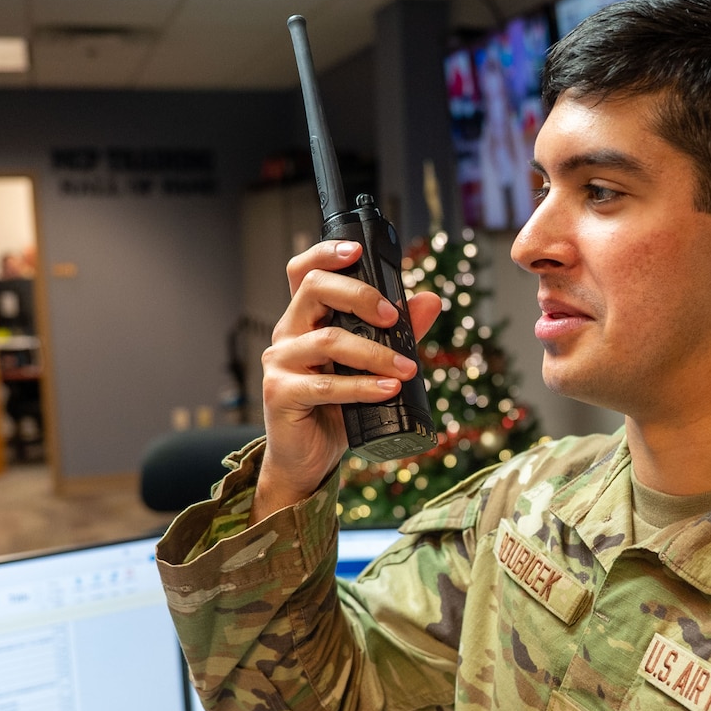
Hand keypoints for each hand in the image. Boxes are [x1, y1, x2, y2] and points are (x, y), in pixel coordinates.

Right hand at [252, 239, 443, 522]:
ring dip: (375, 353)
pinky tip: (388, 389)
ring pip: (327, 340)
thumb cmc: (338, 410)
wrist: (309, 460)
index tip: (358, 250)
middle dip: (360, 295)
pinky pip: (324, 384)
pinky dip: (361, 386)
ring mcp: (280, 364)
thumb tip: (430, 300)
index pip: (304, 271)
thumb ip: (399, 334)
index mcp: (305, 320)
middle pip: (313, 290)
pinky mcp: (280, 394)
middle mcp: (287, 334)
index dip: (326, 253)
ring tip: (407, 368)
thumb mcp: (373, 368)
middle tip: (395, 317)